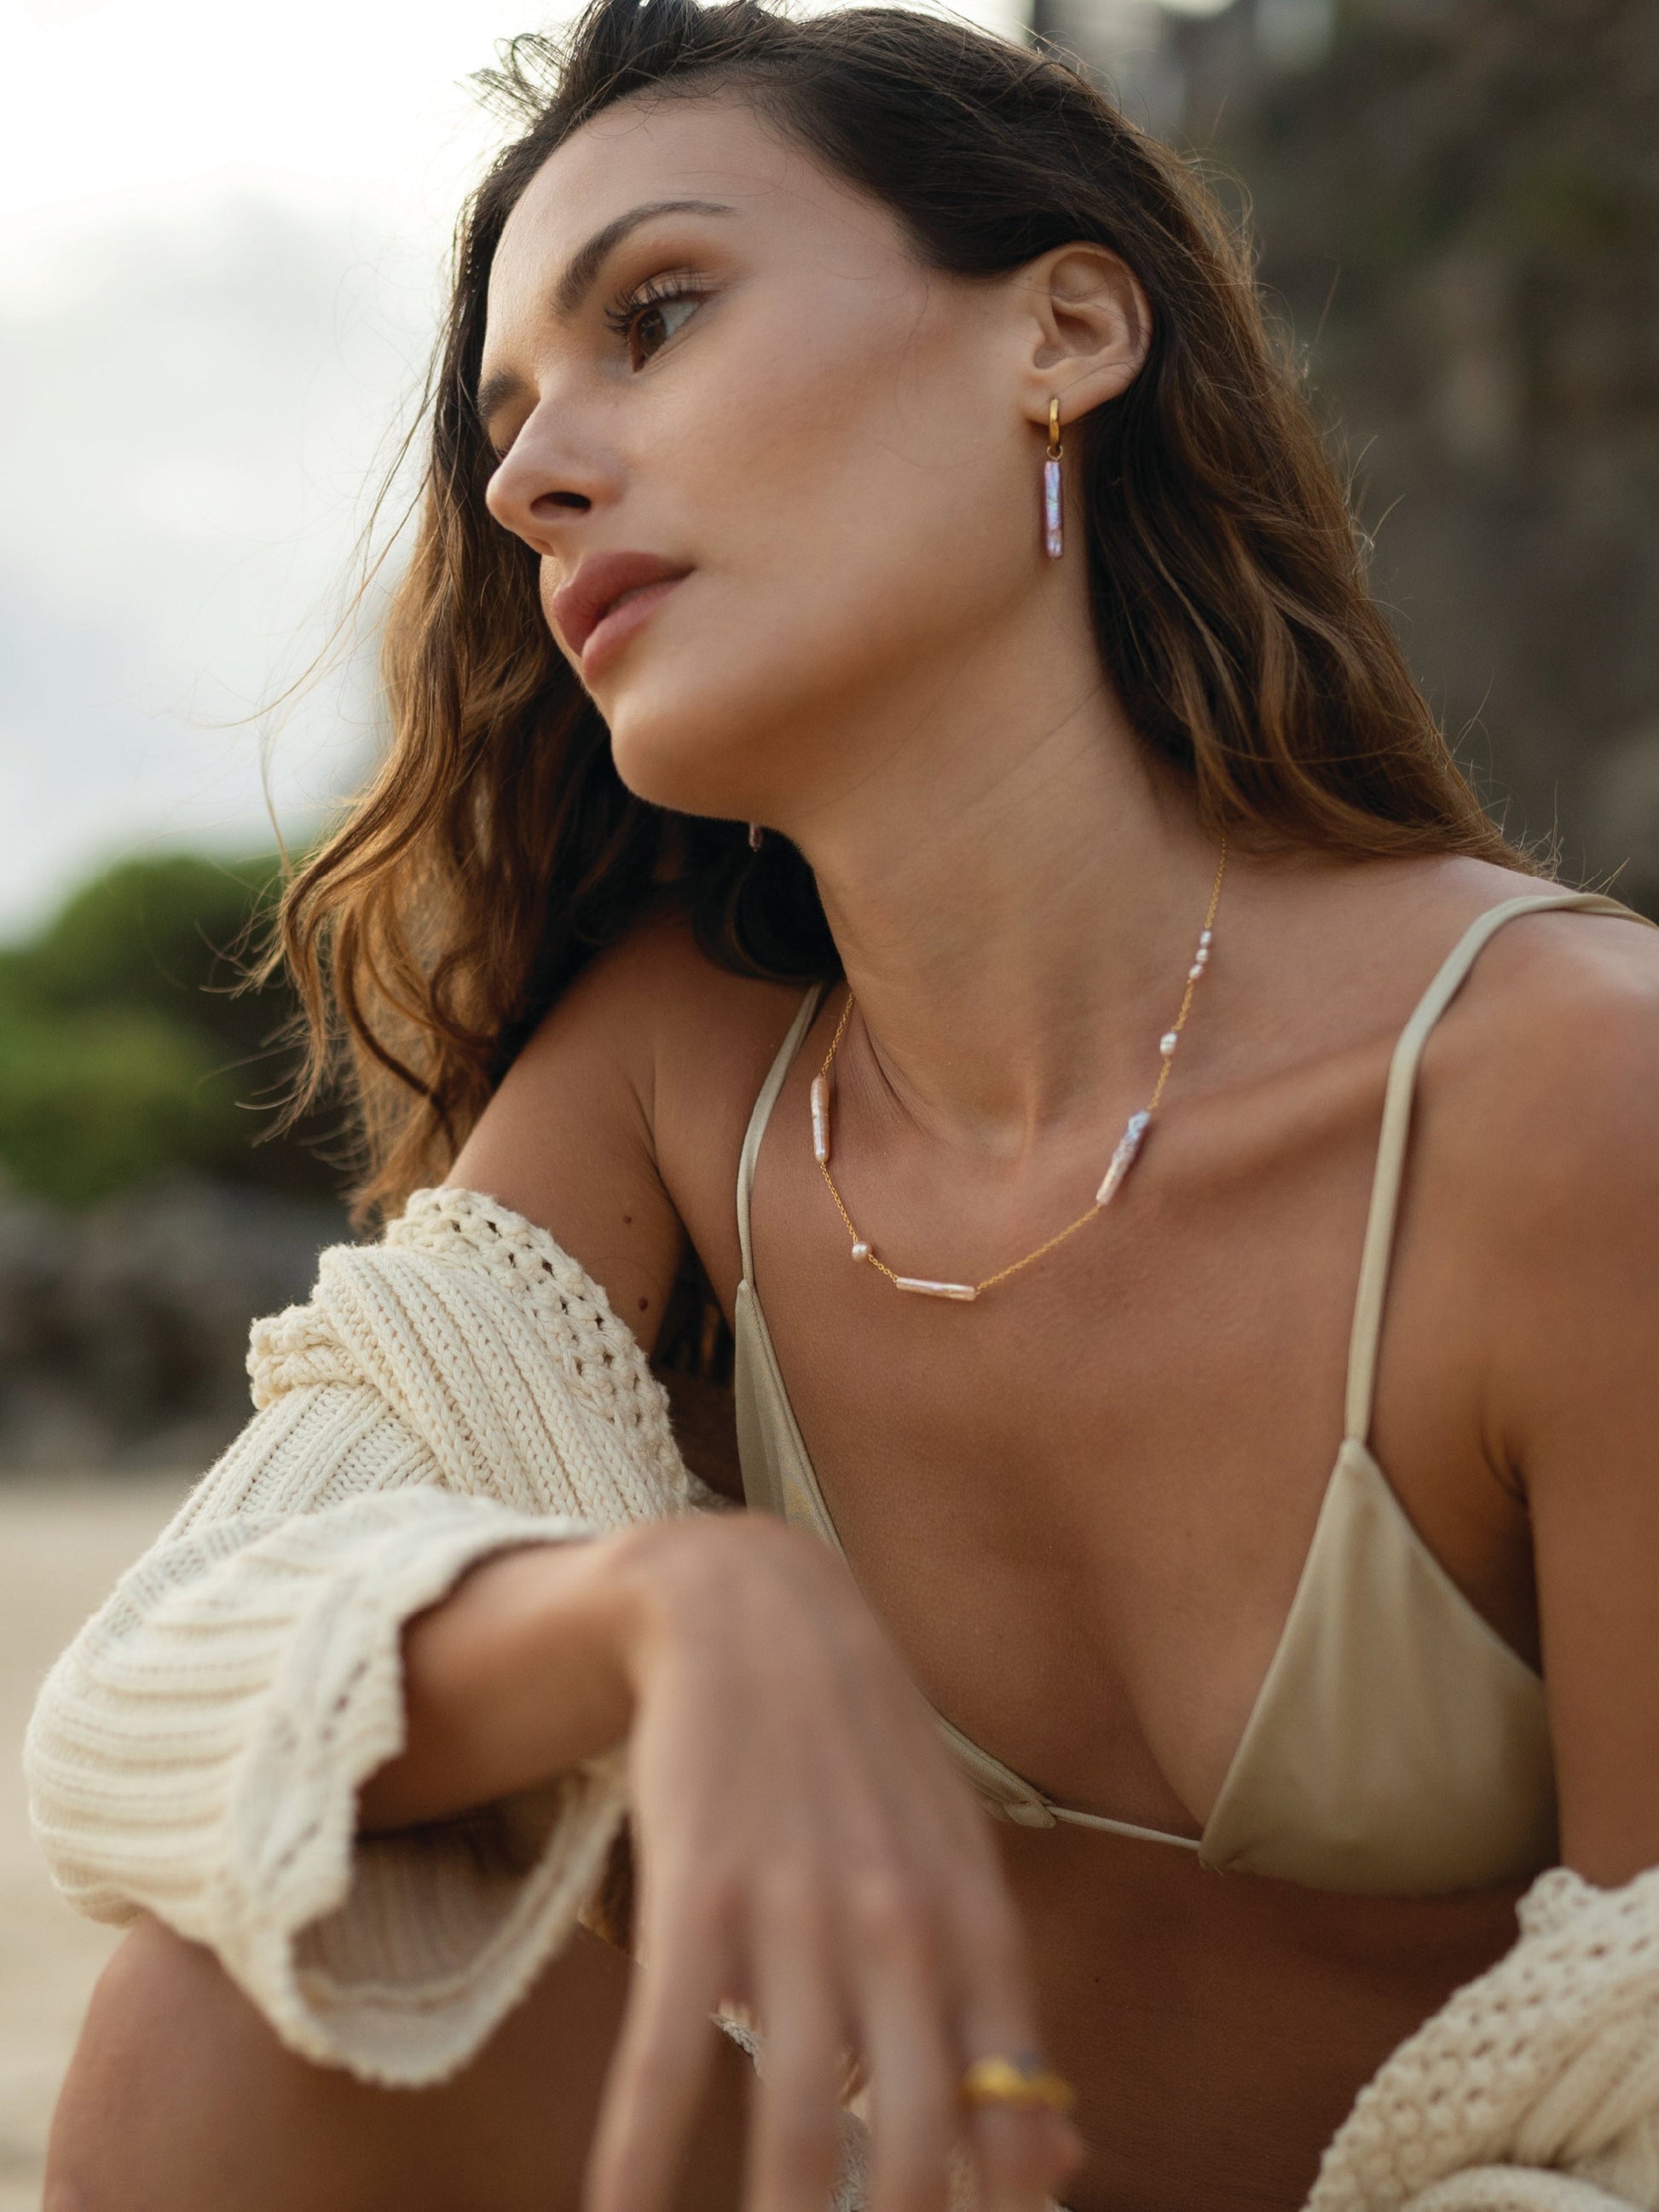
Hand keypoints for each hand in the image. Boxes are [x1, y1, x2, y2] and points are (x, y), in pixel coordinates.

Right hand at [590, 1513, 1080, 2211]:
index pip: (1013, 2114)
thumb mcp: (960, 1866)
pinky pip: (671, 2053)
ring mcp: (799, 1908)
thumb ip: (1003, 2016)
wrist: (758, 1612)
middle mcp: (903, 1927)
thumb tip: (1060, 2170)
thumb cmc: (869, 1761)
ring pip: (802, 2121)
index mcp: (980, 1925)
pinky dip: (640, 2157)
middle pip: (918, 2145)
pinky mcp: (698, 1892)